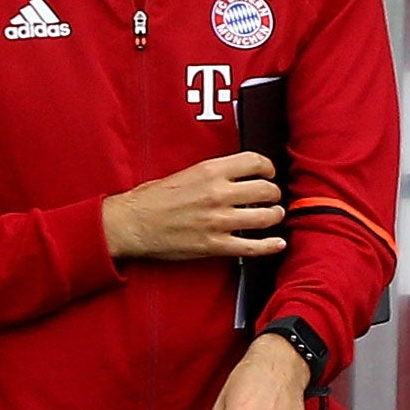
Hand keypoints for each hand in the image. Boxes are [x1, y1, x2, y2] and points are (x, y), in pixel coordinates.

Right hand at [102, 152, 285, 261]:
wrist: (131, 224)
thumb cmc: (153, 198)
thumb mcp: (186, 173)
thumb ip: (214, 173)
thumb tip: (239, 175)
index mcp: (210, 171)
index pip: (255, 162)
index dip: (268, 168)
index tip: (268, 173)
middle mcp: (218, 194)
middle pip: (267, 190)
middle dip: (273, 194)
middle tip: (271, 197)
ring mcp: (219, 221)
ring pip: (266, 217)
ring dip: (274, 216)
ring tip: (273, 215)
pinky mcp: (216, 245)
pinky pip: (253, 247)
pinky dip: (270, 246)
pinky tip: (278, 243)